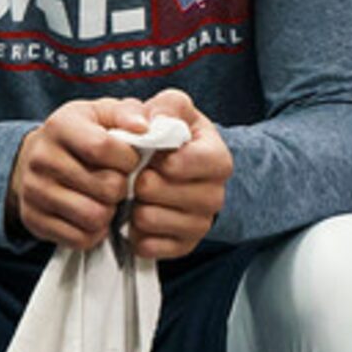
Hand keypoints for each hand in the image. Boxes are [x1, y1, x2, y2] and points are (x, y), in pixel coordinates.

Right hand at [8, 96, 154, 248]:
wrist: (42, 157)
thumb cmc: (87, 134)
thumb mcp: (107, 113)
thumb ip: (130, 113)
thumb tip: (143, 126)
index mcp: (60, 125)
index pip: (104, 148)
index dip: (129, 159)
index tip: (131, 160)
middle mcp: (41, 158)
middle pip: (106, 187)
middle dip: (123, 187)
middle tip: (118, 181)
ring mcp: (33, 191)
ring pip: (94, 216)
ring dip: (111, 212)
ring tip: (108, 199)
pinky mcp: (33, 219)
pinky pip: (79, 238)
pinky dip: (95, 232)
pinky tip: (95, 216)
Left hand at [120, 88, 229, 260]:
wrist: (183, 169)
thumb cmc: (177, 137)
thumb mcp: (177, 110)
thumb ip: (167, 105)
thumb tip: (150, 121)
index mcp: (218, 160)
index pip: (186, 163)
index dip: (162, 159)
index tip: (155, 154)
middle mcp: (215, 195)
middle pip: (159, 192)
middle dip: (140, 181)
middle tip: (140, 175)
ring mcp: (201, 224)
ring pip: (149, 219)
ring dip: (134, 206)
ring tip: (137, 195)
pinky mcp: (183, 246)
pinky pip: (148, 245)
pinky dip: (136, 233)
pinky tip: (138, 217)